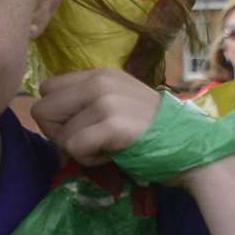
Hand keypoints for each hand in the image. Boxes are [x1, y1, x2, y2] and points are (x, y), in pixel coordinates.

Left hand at [32, 68, 159, 165]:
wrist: (191, 147)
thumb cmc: (151, 132)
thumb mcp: (118, 104)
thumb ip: (87, 104)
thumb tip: (50, 126)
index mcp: (100, 74)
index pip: (47, 88)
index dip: (57, 115)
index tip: (80, 128)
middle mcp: (100, 81)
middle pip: (43, 110)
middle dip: (59, 134)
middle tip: (88, 143)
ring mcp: (106, 100)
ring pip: (59, 134)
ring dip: (80, 151)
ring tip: (109, 148)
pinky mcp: (112, 123)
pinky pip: (74, 147)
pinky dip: (90, 160)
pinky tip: (113, 155)